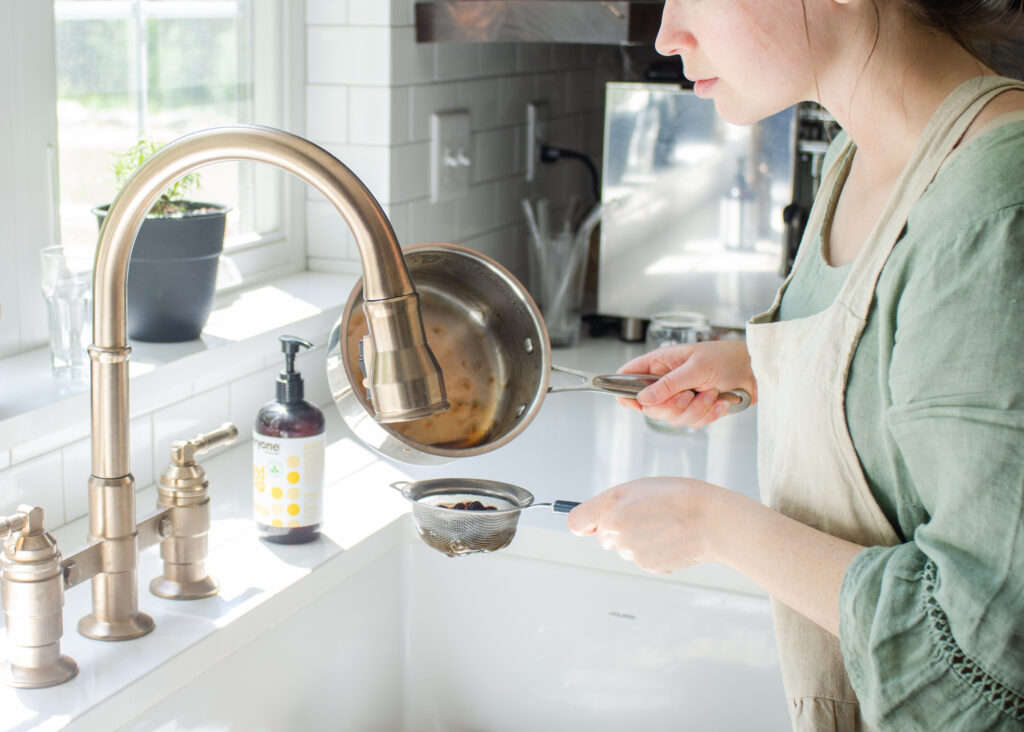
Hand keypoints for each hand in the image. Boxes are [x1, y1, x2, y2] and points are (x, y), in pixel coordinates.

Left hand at [566, 477, 721, 573]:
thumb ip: (611, 504)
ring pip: (624, 549)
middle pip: (603, 538)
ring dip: (637, 541)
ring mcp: (631, 551)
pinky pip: (642, 560)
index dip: (586, 523)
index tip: (592, 523)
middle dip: (618, 530)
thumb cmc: (679, 497)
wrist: (711, 519)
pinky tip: (670, 539)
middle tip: (646, 517)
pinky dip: (653, 552)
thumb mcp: (639, 488)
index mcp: (611, 505)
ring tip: (663, 526)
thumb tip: (591, 525)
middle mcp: (615, 530)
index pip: (577, 523)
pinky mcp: (647, 566)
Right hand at [617, 339, 756, 428]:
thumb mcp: (695, 367)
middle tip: (690, 394)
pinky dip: (708, 414)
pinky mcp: (694, 409)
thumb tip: (643, 398)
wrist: (755, 371)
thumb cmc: (726, 358)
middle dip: (674, 406)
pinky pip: (691, 423)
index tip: (638, 403)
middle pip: (650, 407)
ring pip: (673, 418)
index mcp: (659, 363)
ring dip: (696, 409)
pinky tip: (719, 402)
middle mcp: (665, 382)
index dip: (626, 392)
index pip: (627, 378)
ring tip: (712, 393)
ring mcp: (679, 397)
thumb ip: (668, 384)